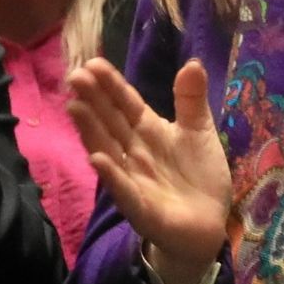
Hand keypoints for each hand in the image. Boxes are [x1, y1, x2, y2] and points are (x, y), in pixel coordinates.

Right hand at [65, 56, 230, 283]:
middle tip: (75, 76)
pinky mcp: (141, 207)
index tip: (92, 63)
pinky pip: (124, 190)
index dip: (111, 85)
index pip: (126, 104)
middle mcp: (133, 152)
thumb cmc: (199, 174)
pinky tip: (97, 159)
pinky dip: (111, 175)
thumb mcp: (199, 131)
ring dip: (91, 131)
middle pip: (110, 123)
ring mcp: (132, 179)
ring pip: (108, 151)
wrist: (208, 222)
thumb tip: (192, 62)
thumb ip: (191, 99)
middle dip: (93, 101)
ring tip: (75, 107)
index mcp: (148, 130)